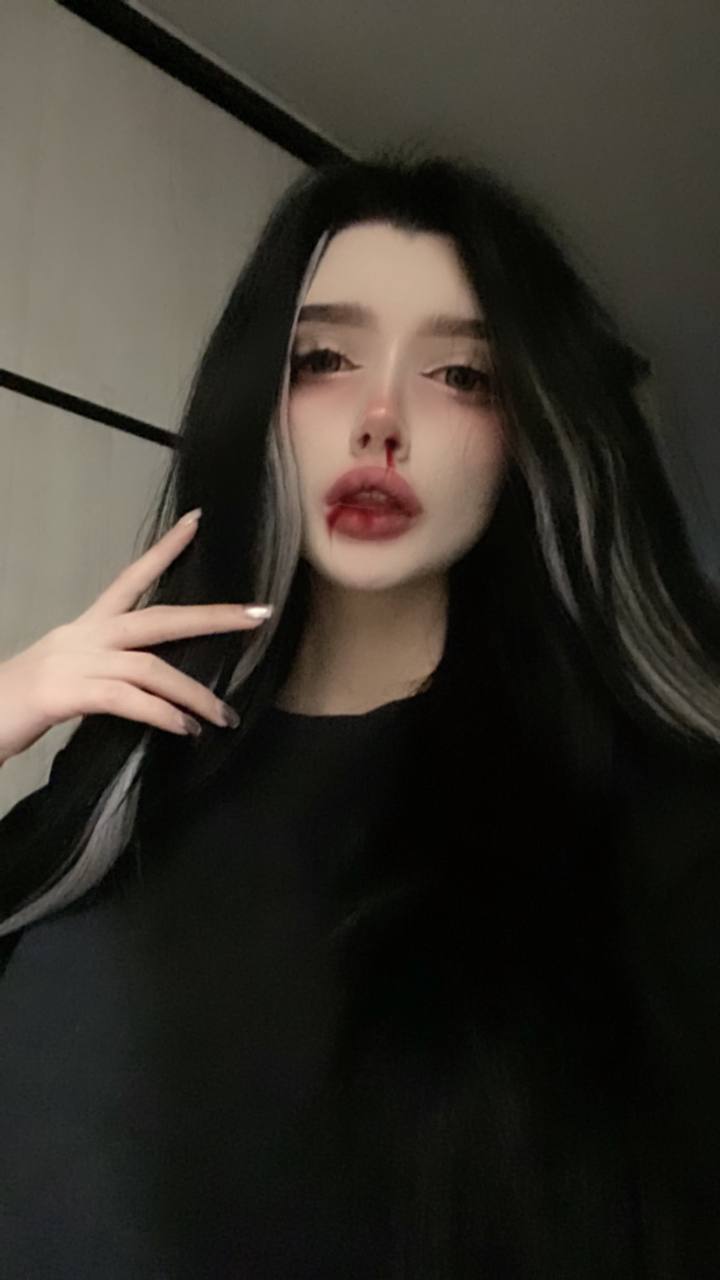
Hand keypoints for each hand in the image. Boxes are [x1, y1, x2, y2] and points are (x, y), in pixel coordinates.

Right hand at [0, 510, 272, 763]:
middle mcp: (83, 636)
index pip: (131, 578)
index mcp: (84, 628)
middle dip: (212, 617)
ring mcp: (74, 662)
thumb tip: (150, 689)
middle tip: (259, 614)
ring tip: (222, 716)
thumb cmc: (18, 706)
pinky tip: (184, 729)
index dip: (166, 550)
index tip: (198, 522)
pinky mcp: (65, 694)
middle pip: (159, 618)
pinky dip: (162, 714)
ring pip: (151, 667)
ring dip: (194, 693)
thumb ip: (108, 673)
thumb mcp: (69, 679)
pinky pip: (127, 699)